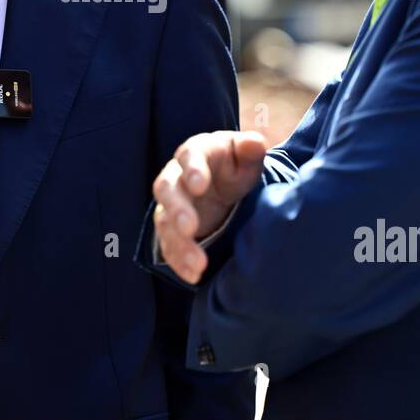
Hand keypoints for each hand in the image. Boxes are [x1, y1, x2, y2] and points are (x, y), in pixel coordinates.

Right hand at [152, 130, 267, 283]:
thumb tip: (255, 143)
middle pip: (167, 189)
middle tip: (189, 228)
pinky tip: (193, 276)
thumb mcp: (248, 157)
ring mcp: (171, 205)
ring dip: (179, 243)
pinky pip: (169, 246)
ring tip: (198, 264)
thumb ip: (250, 149)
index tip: (199, 185)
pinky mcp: (171, 230)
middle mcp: (177, 177)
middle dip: (177, 209)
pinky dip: (178, 262)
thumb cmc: (236, 166)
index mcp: (196, 152)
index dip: (192, 169)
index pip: (189, 155)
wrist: (225, 186)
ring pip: (165, 222)